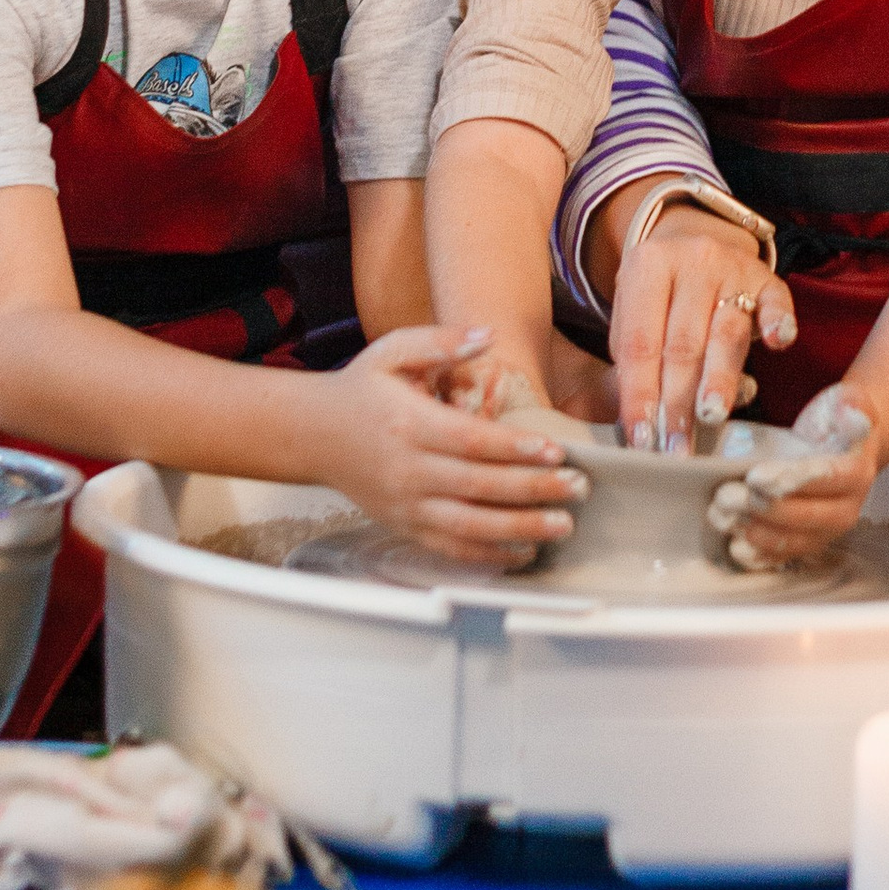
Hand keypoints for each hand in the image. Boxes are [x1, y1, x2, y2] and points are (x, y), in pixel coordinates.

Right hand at [322, 328, 592, 568]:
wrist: (311, 433)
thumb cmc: (360, 388)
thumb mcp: (393, 350)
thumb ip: (441, 341)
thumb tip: (488, 334)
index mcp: (410, 424)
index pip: (472, 441)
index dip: (516, 448)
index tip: (556, 451)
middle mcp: (408, 470)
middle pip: (478, 487)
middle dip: (532, 491)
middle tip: (577, 488)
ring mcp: (405, 505)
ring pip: (468, 526)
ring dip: (519, 529)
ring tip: (562, 525)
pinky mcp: (403, 526)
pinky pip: (450, 548)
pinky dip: (488, 555)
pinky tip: (524, 551)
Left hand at [610, 200, 794, 456]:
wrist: (695, 242)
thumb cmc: (658, 298)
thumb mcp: (631, 315)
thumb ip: (634, 363)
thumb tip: (643, 429)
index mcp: (646, 266)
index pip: (639, 343)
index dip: (639, 395)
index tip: (641, 440)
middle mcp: (691, 260)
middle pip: (683, 343)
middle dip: (678, 402)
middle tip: (675, 449)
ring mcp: (733, 267)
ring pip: (726, 331)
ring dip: (719, 379)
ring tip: (711, 417)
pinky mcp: (767, 278)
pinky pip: (776, 302)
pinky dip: (778, 323)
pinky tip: (777, 345)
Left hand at [704, 388, 878, 570]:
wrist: (842, 449)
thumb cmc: (836, 424)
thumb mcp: (847, 403)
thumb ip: (852, 405)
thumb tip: (851, 408)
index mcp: (857, 474)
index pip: (826, 479)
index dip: (791, 479)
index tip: (755, 475)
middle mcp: (847, 510)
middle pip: (806, 517)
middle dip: (763, 508)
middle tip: (726, 495)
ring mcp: (826, 532)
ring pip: (791, 541)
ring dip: (754, 531)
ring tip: (722, 515)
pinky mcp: (807, 545)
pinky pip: (783, 559)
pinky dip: (758, 556)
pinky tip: (736, 545)